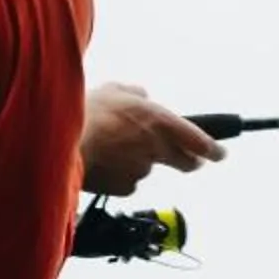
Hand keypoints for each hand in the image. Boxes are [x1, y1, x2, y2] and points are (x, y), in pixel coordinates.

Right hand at [80, 82, 225, 197]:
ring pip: (147, 167)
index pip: (199, 140)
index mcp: (159, 120)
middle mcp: (156, 148)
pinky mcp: (124, 187)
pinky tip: (100, 161)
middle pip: (186, 162)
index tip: (220, 153)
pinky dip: (118, 174)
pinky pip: (126, 181)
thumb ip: (134, 93)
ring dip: (137, 160)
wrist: (58, 145)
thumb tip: (142, 95)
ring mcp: (141, 170)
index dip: (213, 149)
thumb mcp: (112, 90)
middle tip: (185, 158)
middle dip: (187, 160)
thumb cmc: (83, 114)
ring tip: (110, 147)